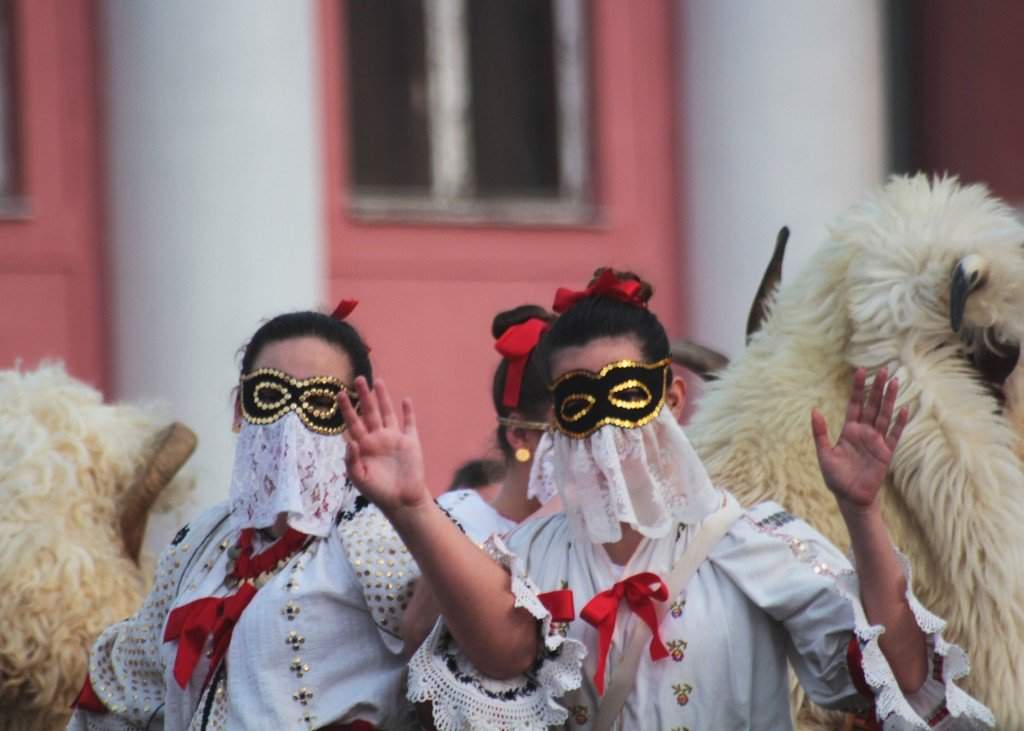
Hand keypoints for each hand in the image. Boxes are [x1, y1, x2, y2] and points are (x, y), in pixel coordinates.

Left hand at [339, 377, 430, 515]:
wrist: (402, 501)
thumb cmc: (377, 492)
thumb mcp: (359, 478)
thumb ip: (352, 459)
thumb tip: (350, 440)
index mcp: (363, 445)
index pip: (353, 422)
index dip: (347, 408)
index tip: (340, 393)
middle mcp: (378, 438)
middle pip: (369, 412)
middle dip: (364, 395)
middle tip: (358, 378)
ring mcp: (394, 438)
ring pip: (387, 412)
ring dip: (383, 397)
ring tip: (378, 381)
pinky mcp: (410, 442)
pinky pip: (409, 423)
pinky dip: (408, 412)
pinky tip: (405, 400)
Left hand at [811, 367, 908, 514]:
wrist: (850, 497)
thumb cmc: (836, 477)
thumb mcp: (824, 453)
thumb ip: (820, 432)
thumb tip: (814, 410)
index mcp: (849, 430)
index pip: (855, 404)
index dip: (858, 388)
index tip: (861, 371)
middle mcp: (864, 432)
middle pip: (872, 405)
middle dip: (877, 388)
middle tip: (884, 369)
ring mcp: (876, 441)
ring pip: (884, 415)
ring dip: (890, 399)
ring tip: (895, 382)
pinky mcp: (886, 453)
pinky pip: (894, 435)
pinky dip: (899, 423)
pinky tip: (904, 410)